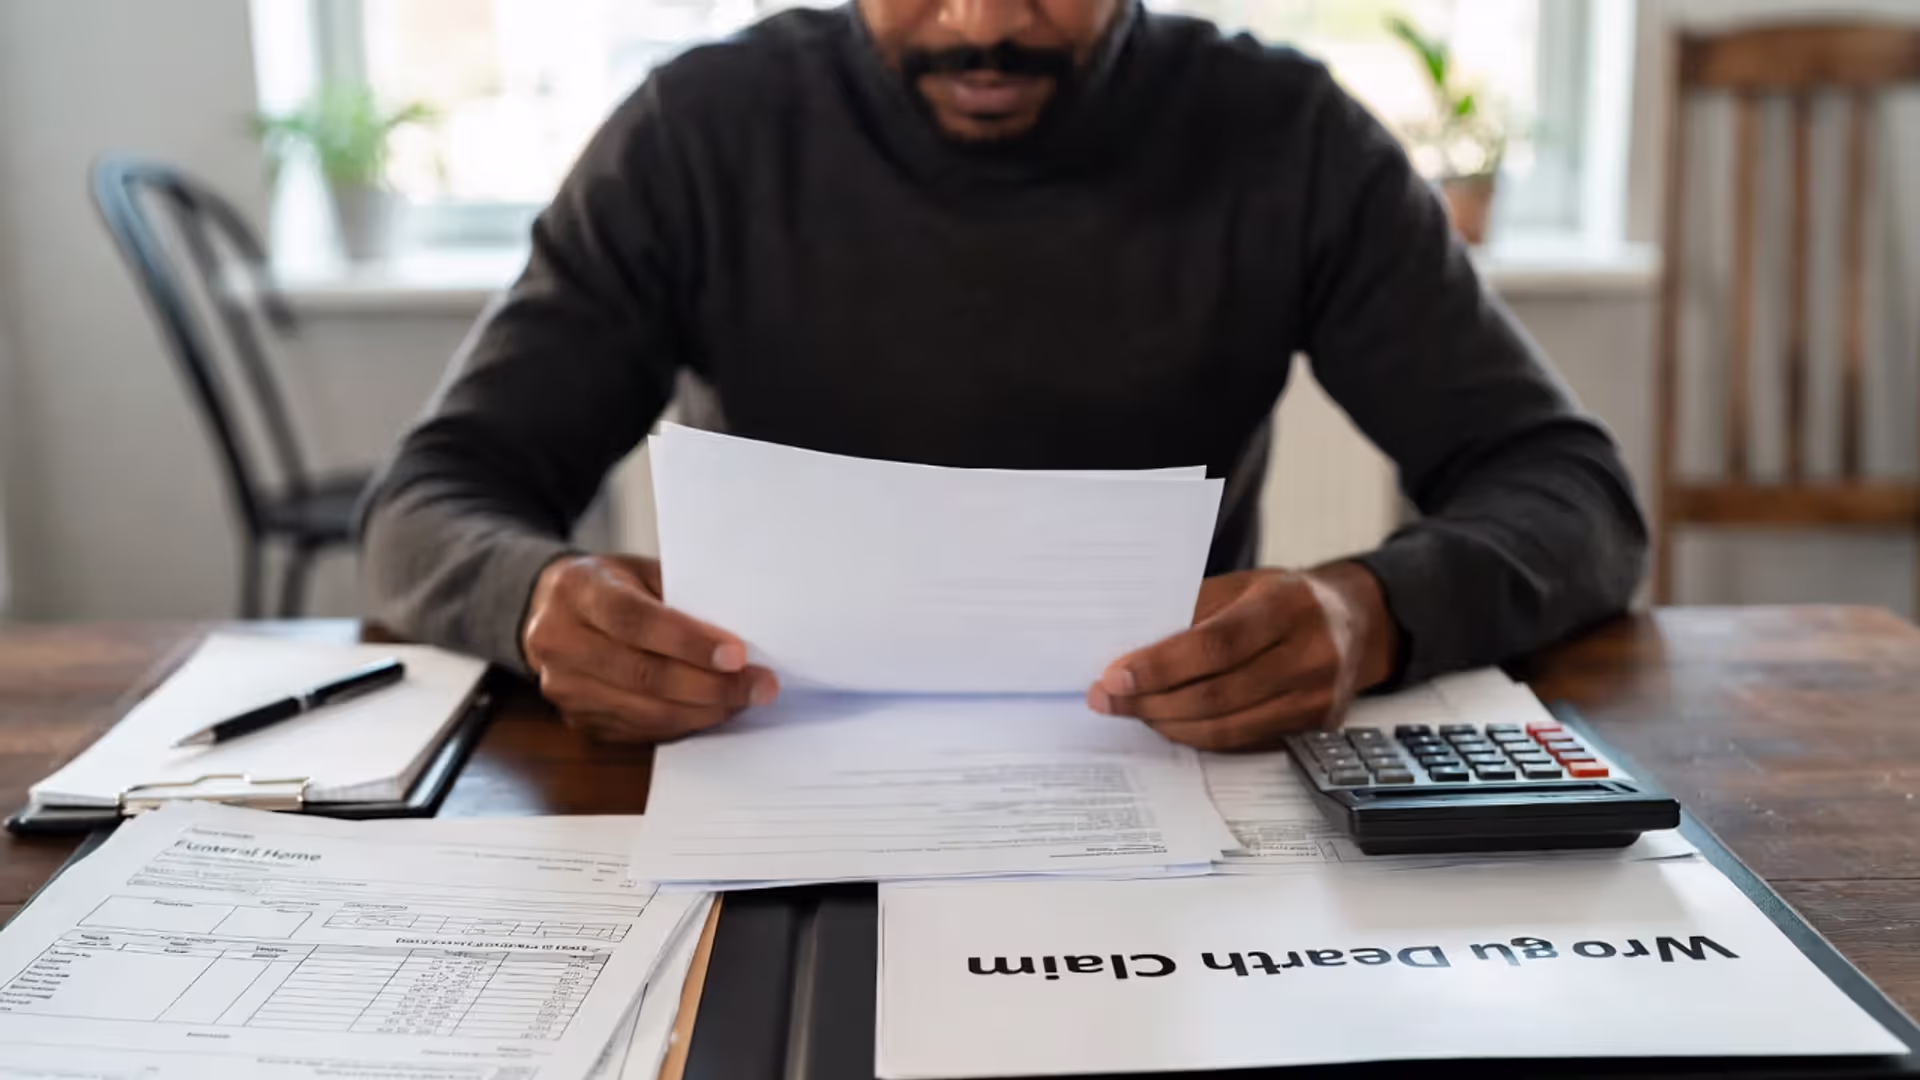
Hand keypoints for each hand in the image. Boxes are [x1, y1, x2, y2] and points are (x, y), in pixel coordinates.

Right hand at [521, 554, 777, 741]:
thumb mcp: (638, 571)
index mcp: (577, 590)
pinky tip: (712, 711)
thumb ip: (679, 596)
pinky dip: (682, 723)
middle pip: (642, 674)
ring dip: (703, 710)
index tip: (737, 655)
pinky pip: (638, 730)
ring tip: (744, 700)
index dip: (688, 641)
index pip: (635, 621)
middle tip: (758, 685)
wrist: (550, 610)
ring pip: (644, 711)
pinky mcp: (576, 718)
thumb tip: (741, 633)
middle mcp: (560, 640)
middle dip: (710, 685)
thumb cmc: (608, 586)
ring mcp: (564, 686)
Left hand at [1087, 562, 1397, 750]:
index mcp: (1289, 605)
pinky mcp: (1314, 729)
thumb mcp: (1242, 585)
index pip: (1215, 645)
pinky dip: (1199, 736)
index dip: (1160, 665)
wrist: (1356, 621)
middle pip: (1217, 694)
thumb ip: (1192, 612)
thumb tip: (1128, 650)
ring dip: (1169, 725)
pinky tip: (1170, 723)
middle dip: (1151, 702)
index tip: (1113, 676)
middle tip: (1107, 699)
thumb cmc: (1284, 597)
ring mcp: (1317, 698)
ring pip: (1227, 728)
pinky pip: (1243, 742)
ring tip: (1132, 712)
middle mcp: (1311, 655)